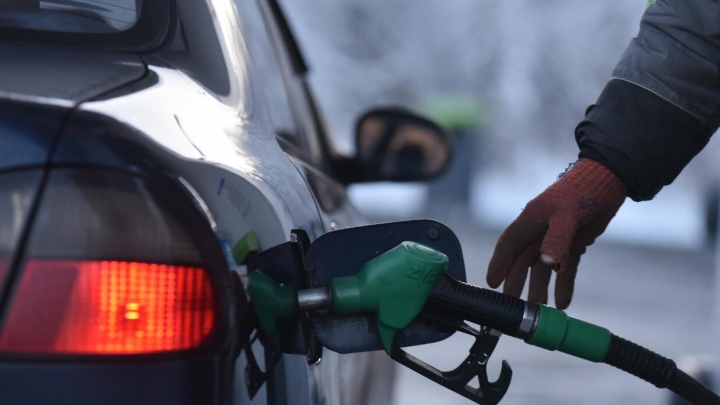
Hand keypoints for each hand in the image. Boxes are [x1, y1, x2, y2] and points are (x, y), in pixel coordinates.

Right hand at [486, 159, 625, 308]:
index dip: (498, 265)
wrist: (607, 182)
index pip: (508, 246)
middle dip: (517, 283)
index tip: (492, 284)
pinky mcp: (572, 245)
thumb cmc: (582, 192)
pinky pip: (564, 268)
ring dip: (541, 288)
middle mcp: (538, 232)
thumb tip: (548, 264)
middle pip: (522, 262)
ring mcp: (555, 239)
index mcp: (530, 221)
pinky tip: (563, 303)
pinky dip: (563, 285)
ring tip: (541, 310)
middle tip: (515, 306)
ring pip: (542, 268)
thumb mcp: (568, 215)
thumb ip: (557, 240)